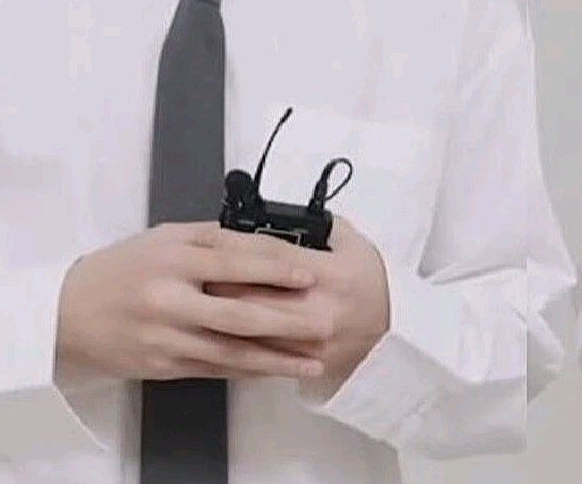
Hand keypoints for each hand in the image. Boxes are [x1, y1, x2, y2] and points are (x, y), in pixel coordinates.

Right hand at [56, 222, 332, 381]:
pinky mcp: (161, 366)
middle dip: (287, 320)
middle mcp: (171, 298)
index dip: (275, 268)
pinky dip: (248, 371)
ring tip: (312, 360)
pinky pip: (213, 368)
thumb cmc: (121, 268)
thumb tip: (266, 244)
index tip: (309, 274)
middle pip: (239, 312)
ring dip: (276, 358)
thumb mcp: (165, 237)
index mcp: (174, 257)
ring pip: (230, 349)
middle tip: (325, 321)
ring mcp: (165, 336)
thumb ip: (213, 239)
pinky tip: (275, 371)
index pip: (235, 260)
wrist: (62, 314)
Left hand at [207, 216, 390, 388]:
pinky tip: (210, 337)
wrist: (395, 328)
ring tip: (190, 307)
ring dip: (215, 321)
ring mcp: (307, 343)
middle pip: (250, 300)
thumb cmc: (371, 279)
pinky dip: (233, 346)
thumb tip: (277, 215)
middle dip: (213, 288)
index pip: (270, 259)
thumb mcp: (351, 242)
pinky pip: (259, 357)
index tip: (205, 245)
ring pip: (248, 333)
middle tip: (186, 278)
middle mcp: (315, 310)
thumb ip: (316, 228)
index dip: (234, 251)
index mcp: (327, 273)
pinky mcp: (300, 365)